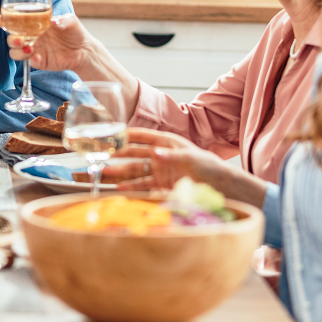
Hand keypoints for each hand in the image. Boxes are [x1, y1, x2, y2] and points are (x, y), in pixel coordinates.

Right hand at [0, 13, 91, 70]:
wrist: (84, 51)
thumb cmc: (75, 32)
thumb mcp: (71, 21)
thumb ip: (63, 20)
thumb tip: (53, 21)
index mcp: (34, 24)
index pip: (15, 22)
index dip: (4, 21)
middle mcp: (31, 37)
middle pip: (12, 39)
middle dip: (12, 39)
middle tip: (20, 39)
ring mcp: (34, 50)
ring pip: (16, 52)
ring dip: (18, 51)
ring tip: (30, 49)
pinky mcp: (39, 62)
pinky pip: (29, 62)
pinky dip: (31, 60)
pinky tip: (38, 57)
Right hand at [102, 128, 227, 189]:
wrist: (218, 184)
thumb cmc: (207, 165)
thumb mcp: (190, 157)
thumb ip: (171, 156)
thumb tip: (155, 153)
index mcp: (166, 141)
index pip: (142, 135)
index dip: (127, 134)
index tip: (111, 134)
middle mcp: (160, 154)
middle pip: (134, 153)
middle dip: (118, 154)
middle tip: (103, 156)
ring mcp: (159, 169)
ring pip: (135, 169)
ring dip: (121, 171)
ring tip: (106, 172)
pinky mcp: (161, 183)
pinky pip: (142, 183)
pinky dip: (131, 186)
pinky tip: (120, 187)